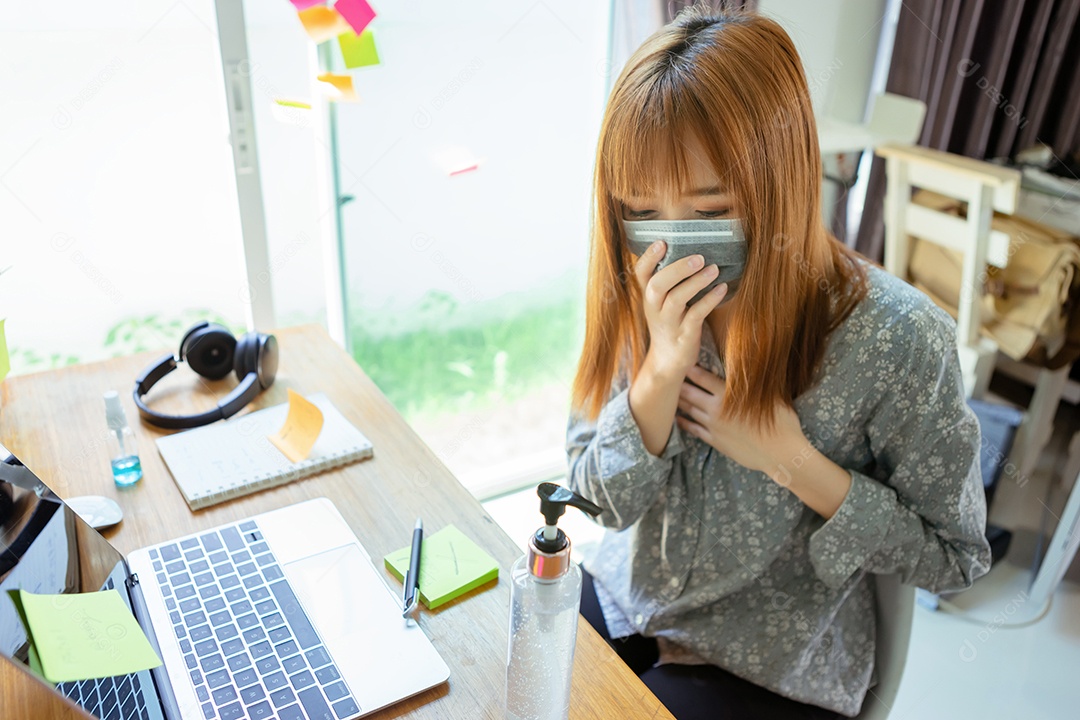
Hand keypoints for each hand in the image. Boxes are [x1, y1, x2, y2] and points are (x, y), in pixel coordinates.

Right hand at [635, 241, 727, 380]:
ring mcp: (668, 322)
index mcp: (648, 295)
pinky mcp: (684, 335)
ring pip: (676, 299)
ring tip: (714, 269)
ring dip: (696, 282)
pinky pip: (696, 315)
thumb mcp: (661, 301)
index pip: (640, 272)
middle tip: (699, 257)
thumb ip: (670, 279)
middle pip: (658, 284)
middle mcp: (654, 307)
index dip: (648, 257)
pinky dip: (709, 300)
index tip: (662, 242)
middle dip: (677, 269)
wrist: (668, 360)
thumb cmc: (670, 322)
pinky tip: (722, 288)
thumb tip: (693, 248)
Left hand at [676, 365, 808, 476]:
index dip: (690, 369)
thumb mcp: (771, 395)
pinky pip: (694, 430)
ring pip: (689, 410)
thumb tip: (751, 366)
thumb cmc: (781, 422)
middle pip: (690, 393)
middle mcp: (716, 408)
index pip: (702, 377)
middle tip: (668, 378)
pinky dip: (684, 423)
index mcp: (728, 394)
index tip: (681, 362)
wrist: (780, 453)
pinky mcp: (715, 441)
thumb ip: (755, 382)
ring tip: (669, 396)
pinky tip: (678, 419)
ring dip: (678, 402)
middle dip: (678, 384)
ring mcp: (713, 426)